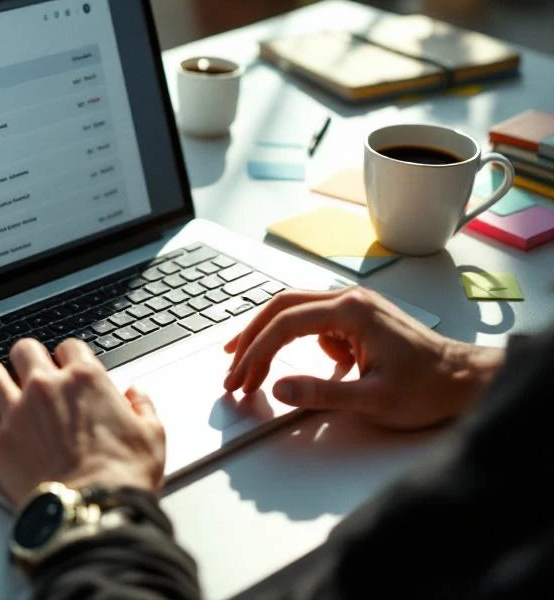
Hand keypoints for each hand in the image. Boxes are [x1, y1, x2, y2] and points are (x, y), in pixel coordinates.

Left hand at [0, 337, 165, 507]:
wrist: (92, 512)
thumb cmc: (122, 477)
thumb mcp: (151, 436)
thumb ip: (143, 407)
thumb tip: (136, 394)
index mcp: (85, 380)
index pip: (70, 346)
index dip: (69, 357)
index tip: (68, 367)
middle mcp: (46, 388)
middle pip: (24, 349)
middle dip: (28, 358)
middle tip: (31, 372)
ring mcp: (16, 413)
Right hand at [223, 287, 503, 429]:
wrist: (466, 380)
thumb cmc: (428, 388)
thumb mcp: (372, 399)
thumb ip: (321, 394)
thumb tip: (278, 388)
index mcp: (351, 311)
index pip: (285, 323)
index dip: (256, 351)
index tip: (239, 377)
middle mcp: (349, 299)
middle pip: (281, 306)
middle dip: (251, 337)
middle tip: (231, 367)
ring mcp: (353, 306)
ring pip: (293, 310)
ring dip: (267, 335)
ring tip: (246, 363)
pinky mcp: (357, 318)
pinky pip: (312, 322)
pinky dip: (292, 339)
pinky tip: (294, 363)